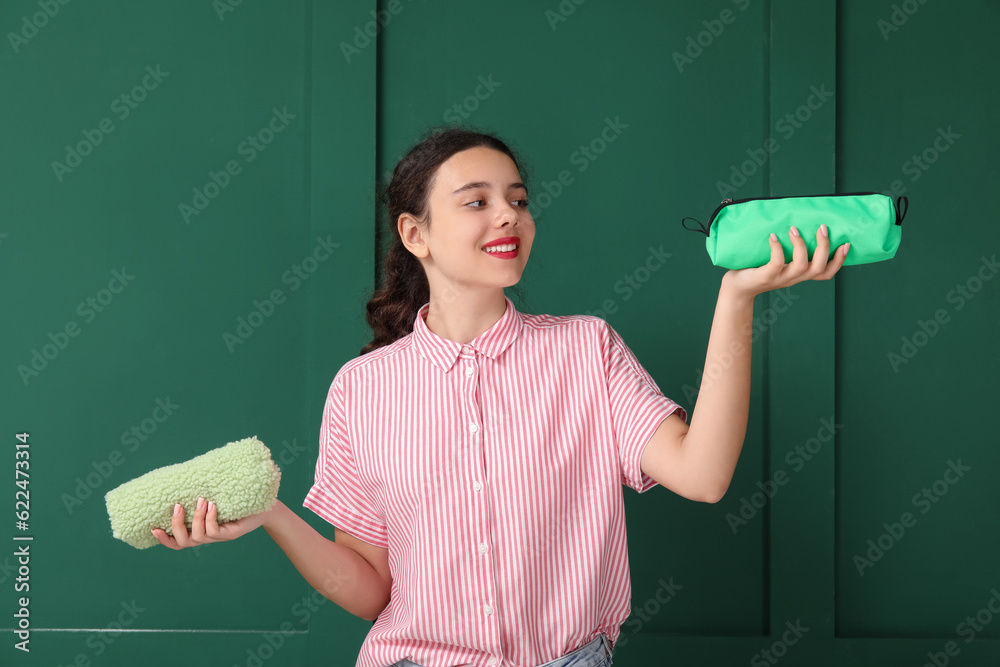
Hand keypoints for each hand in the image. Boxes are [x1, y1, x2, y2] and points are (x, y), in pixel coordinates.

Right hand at [151, 496, 274, 549]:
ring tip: (201, 500)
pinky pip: (215, 532)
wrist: (265, 506)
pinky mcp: (231, 534)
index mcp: (201, 530)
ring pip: (198, 536)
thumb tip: (182, 478)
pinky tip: (212, 505)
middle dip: (176, 525)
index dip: (164, 539)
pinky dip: (210, 518)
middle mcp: (208, 537)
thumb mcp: (217, 497)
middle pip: (183, 542)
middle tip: (177, 505)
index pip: (177, 542)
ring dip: (196, 518)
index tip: (153, 528)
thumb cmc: (239, 500)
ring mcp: (220, 537)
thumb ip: (200, 495)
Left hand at [723, 224, 848, 299]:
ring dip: (801, 245)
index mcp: (800, 275)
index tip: (846, 243)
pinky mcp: (765, 277)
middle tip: (822, 228)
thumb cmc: (758, 269)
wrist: (737, 288)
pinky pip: (776, 264)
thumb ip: (790, 249)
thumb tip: (799, 221)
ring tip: (794, 229)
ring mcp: (780, 278)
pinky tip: (773, 236)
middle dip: (824, 247)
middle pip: (819, 268)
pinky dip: (777, 248)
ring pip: (802, 266)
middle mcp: (793, 278)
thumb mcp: (779, 261)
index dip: (839, 260)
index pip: (826, 273)